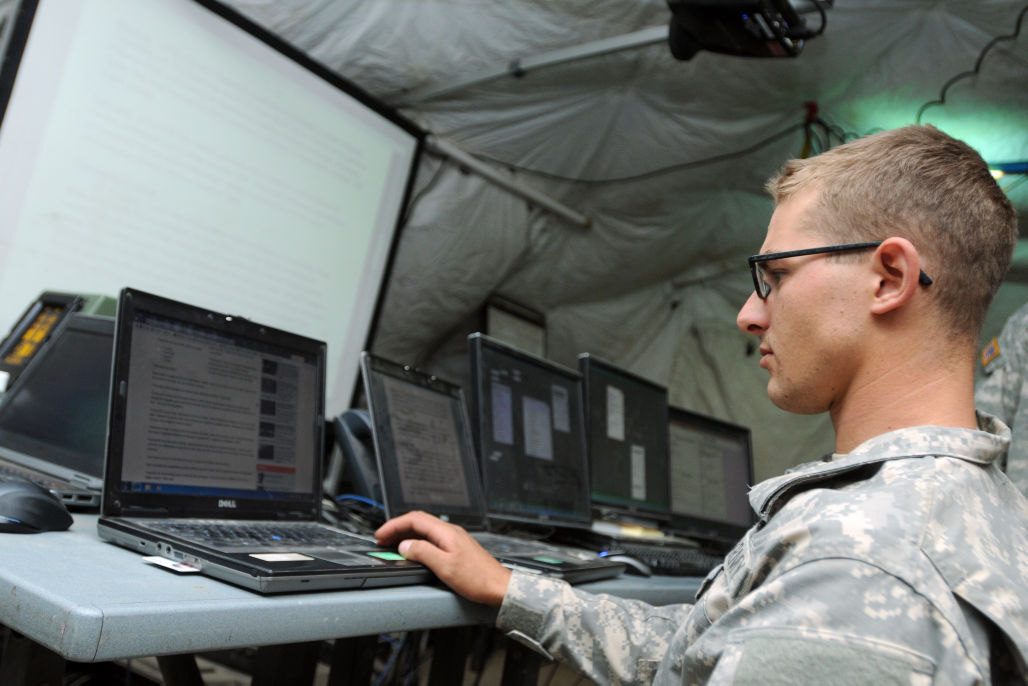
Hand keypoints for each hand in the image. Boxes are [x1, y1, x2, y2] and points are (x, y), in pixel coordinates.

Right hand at [375, 510, 511, 606]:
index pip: (414, 519)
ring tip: (393, 546)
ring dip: (407, 536)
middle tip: (383, 540)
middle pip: (419, 522)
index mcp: (446, 532)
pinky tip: (414, 553)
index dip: (394, 525)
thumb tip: (405, 545)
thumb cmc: (478, 579)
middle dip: (398, 529)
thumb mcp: (444, 567)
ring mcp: (454, 540)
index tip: (381, 534)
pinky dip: (418, 543)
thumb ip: (422, 553)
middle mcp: (451, 532)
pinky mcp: (457, 549)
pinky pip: (432, 540)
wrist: (499, 587)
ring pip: (425, 531)